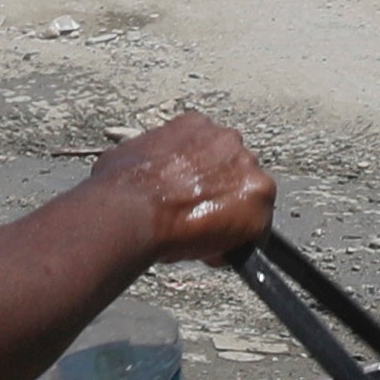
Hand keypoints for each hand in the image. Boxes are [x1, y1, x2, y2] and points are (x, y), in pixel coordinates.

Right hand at [77, 110, 274, 268]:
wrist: (130, 209)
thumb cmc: (120, 188)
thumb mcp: (129, 158)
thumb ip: (150, 162)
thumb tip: (142, 177)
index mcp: (195, 127)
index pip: (211, 154)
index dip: (201, 182)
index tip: (191, 199)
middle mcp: (227, 140)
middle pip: (235, 175)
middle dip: (219, 199)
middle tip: (196, 222)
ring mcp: (247, 166)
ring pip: (250, 202)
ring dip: (231, 221)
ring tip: (200, 240)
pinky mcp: (259, 197)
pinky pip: (257, 231)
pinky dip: (239, 246)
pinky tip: (211, 253)